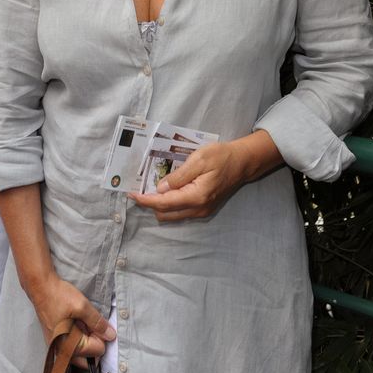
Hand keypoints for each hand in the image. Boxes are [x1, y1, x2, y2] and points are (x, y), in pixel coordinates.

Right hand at [29, 271, 115, 364]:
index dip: (101, 336)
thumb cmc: (59, 296)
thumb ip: (97, 322)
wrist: (40, 287)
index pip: (98, 351)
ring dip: (85, 339)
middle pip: (88, 357)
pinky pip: (71, 346)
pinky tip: (75, 322)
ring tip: (82, 321)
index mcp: (69, 346)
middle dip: (93, 341)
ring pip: (79, 352)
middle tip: (90, 323)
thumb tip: (111, 336)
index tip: (96, 322)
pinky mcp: (54, 340)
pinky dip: (77, 337)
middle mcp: (61, 352)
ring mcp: (56, 347)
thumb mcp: (82, 306)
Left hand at [130, 131, 282, 221]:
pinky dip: (169, 204)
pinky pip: (180, 212)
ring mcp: (201, 211)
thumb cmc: (221, 157)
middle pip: (164, 214)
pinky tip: (166, 190)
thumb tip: (160, 188)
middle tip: (139, 188)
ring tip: (150, 188)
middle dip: (149, 204)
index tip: (131, 194)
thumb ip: (179, 176)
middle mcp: (198, 209)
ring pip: (172, 215)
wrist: (242, 162)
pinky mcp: (203, 209)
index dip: (145, 200)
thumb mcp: (199, 159)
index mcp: (196, 197)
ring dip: (159, 205)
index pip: (163, 203)